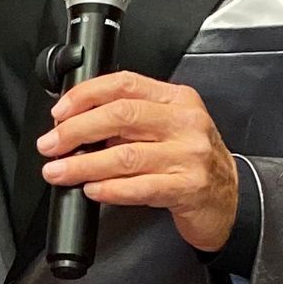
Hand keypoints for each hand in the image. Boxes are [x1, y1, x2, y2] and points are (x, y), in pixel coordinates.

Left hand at [36, 71, 237, 252]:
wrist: (231, 199)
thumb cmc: (191, 160)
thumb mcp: (167, 127)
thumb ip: (130, 119)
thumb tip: (75, 124)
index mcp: (176, 99)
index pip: (124, 84)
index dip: (85, 95)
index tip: (59, 113)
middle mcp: (185, 122)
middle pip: (120, 117)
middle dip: (75, 131)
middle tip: (50, 145)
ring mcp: (190, 155)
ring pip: (125, 155)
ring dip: (84, 164)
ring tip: (60, 171)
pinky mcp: (189, 187)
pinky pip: (141, 187)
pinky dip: (110, 188)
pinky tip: (92, 190)